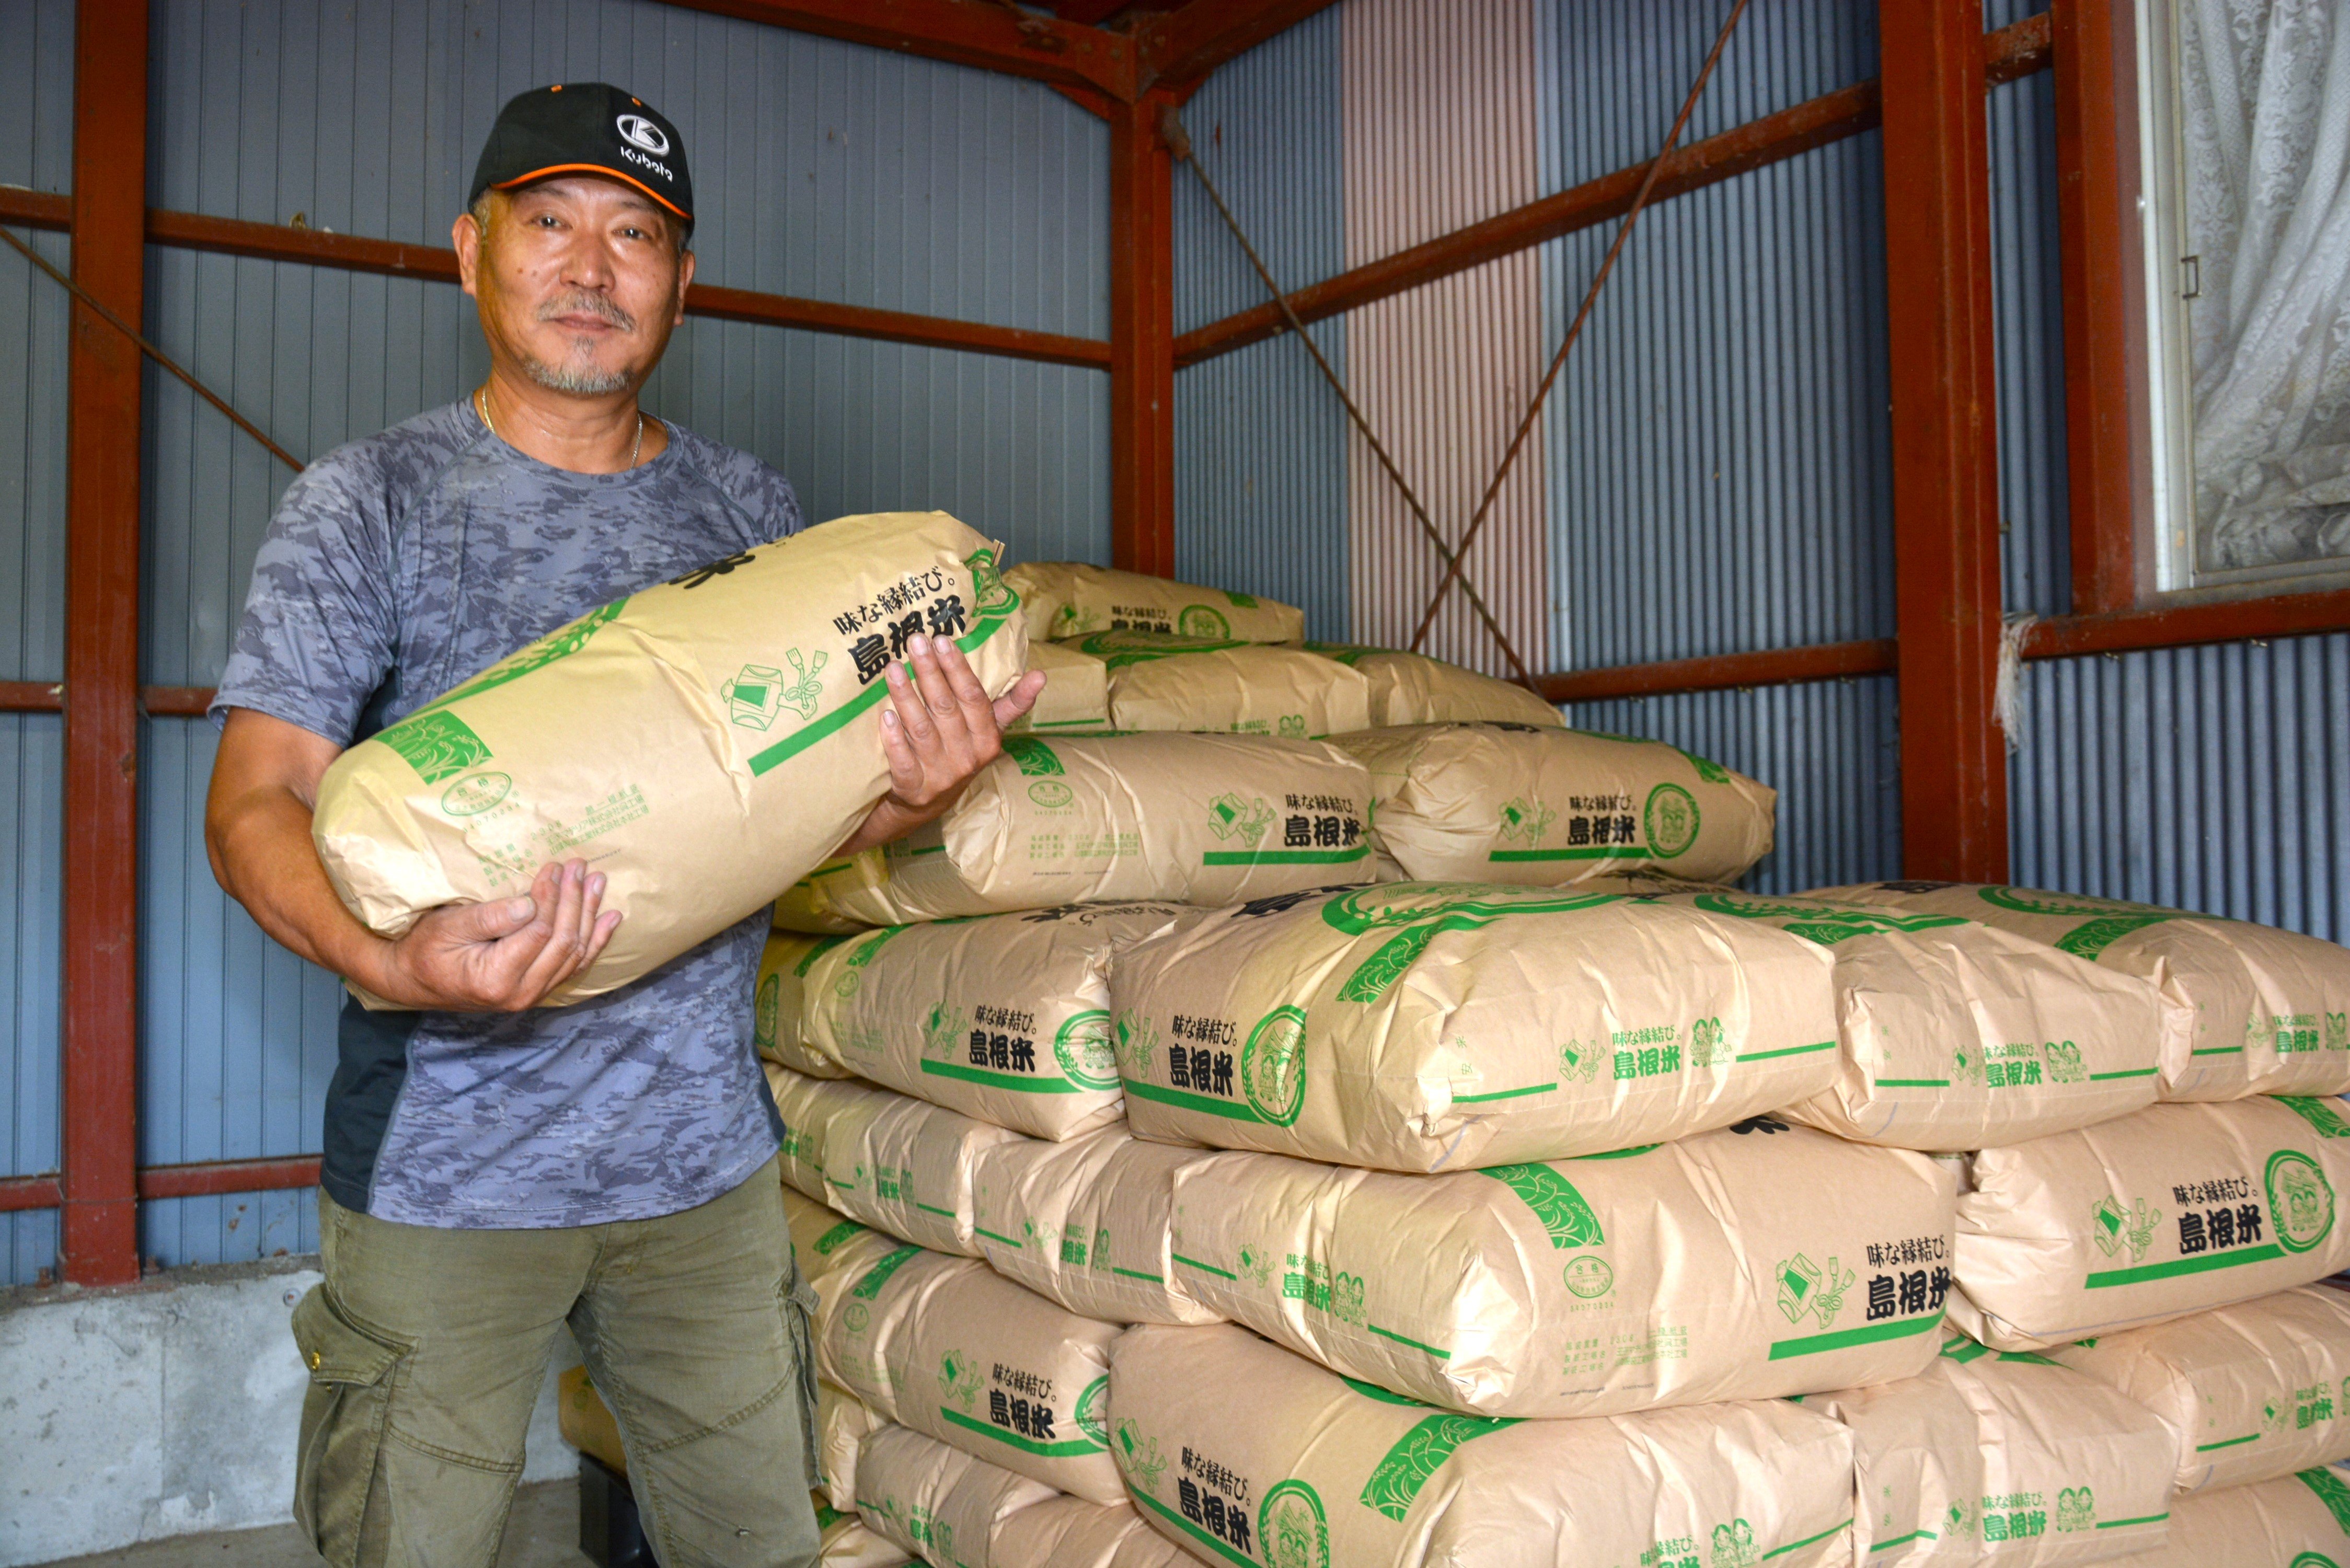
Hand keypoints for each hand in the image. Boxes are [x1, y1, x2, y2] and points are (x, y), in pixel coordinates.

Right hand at [369, 859, 622, 1011]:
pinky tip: (610, 918)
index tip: (555, 866)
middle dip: (574, 900)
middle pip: (562, 942)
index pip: (539, 932)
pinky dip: (594, 940)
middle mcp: (521, 994)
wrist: (414, 981)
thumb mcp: (448, 927)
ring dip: (587, 915)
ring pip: (574, 953)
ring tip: (597, 881)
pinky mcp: (538, 989)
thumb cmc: (425, 949)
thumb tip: (531, 904)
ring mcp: (532, 995)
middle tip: (579, 866)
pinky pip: (574, 965)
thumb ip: (490, 918)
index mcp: (497, 978)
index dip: (551, 897)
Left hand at [837, 634, 1045, 855]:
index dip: (957, 669)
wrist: (927, 803)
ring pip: (922, 729)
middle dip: (929, 672)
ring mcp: (940, 774)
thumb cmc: (959, 752)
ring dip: (906, 696)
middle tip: (915, 642)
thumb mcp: (988, 731)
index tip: (942, 641)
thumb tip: (1042, 676)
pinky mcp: (913, 788)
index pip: (973, 698)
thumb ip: (1012, 704)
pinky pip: (903, 759)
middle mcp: (966, 757)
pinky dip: (894, 737)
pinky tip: (885, 715)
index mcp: (987, 740)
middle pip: (946, 708)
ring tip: (893, 667)